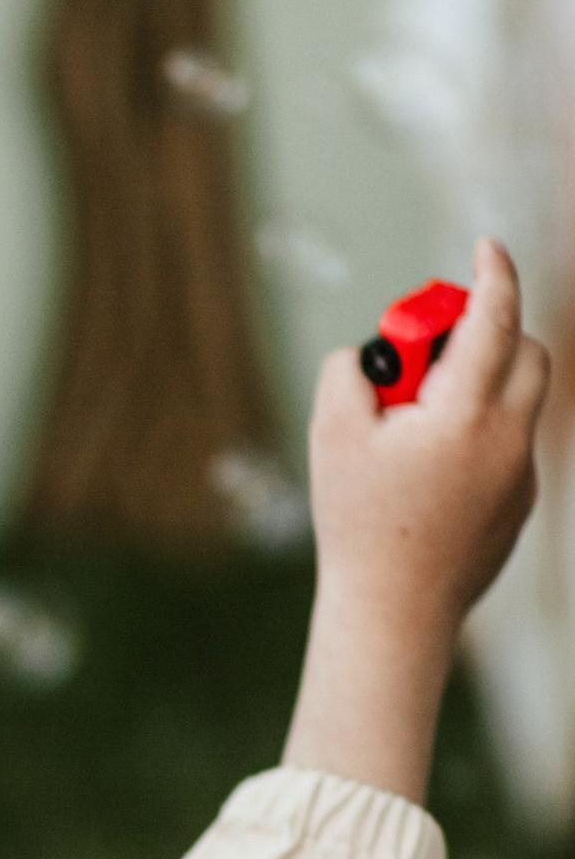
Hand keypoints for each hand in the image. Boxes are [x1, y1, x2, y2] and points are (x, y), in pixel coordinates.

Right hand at [284, 237, 549, 800]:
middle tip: (429, 353)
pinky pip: (507, 445)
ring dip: (479, 385)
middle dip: (490, 332)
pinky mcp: (518, 505)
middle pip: (528, 353)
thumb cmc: (358, 522)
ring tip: (417, 422)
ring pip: (519, 401)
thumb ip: (351, 370)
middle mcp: (508, 438)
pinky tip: (424, 475)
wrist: (393, 612)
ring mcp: (520, 474)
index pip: (496, 319)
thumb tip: (373, 355)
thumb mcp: (330, 433)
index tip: (486, 246)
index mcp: (466, 413)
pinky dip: (475, 433)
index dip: (492, 273)